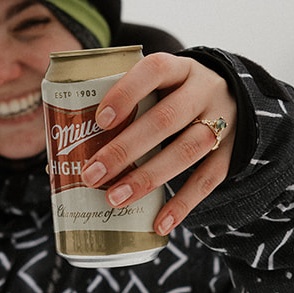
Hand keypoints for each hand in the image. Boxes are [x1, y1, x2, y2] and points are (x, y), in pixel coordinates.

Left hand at [76, 53, 237, 235]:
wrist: (236, 100)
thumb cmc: (174, 96)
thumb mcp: (159, 86)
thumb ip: (121, 109)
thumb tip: (57, 163)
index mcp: (179, 69)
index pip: (154, 70)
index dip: (127, 92)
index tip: (100, 120)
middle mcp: (204, 91)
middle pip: (166, 118)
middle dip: (125, 149)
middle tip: (91, 175)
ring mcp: (222, 122)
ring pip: (186, 150)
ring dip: (148, 178)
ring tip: (114, 199)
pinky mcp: (231, 152)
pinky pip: (208, 180)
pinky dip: (182, 204)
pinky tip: (158, 223)